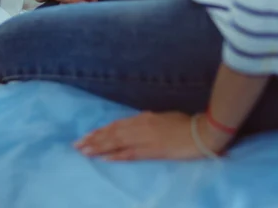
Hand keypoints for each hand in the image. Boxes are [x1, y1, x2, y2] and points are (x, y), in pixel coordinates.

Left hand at [73, 111, 230, 161]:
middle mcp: (141, 126)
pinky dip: (117, 156)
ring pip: (117, 142)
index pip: (117, 125)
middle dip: (94, 140)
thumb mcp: (164, 118)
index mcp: (144, 118)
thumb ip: (149, 122)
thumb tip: (138, 123)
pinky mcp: (153, 151)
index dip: (101, 131)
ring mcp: (146, 138)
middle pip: (113, 133)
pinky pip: (131, 154)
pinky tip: (105, 159)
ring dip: (99, 147)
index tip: (86, 136)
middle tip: (76, 145)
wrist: (201, 131)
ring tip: (84, 151)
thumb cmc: (185, 124)